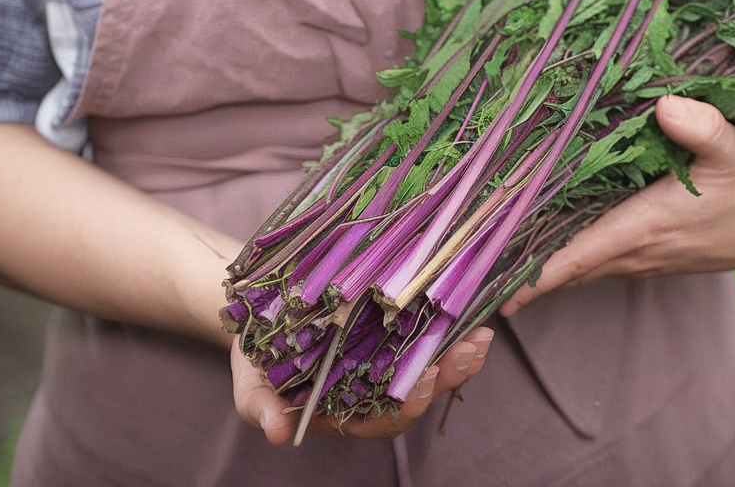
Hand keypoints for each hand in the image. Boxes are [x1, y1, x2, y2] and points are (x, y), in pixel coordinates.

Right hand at [230, 327, 493, 443]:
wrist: (259, 317)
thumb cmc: (256, 361)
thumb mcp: (252, 384)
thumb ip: (263, 408)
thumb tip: (277, 432)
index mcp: (349, 413)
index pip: (387, 419)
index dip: (409, 405)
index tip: (425, 384)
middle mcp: (376, 389)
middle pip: (421, 390)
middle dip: (450, 374)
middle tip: (471, 351)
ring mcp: (388, 358)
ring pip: (432, 361)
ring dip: (460, 349)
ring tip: (482, 332)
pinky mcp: (395, 327)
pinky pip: (428, 328)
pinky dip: (449, 319)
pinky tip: (469, 302)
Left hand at [500, 95, 734, 315]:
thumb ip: (704, 129)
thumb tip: (666, 105)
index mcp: (645, 226)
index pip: (573, 256)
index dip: (528, 272)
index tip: (485, 285)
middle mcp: (635, 250)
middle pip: (562, 268)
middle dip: (515, 269)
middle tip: (460, 266)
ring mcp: (639, 257)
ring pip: (574, 265)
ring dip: (535, 264)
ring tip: (483, 253)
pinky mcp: (645, 253)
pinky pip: (591, 259)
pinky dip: (561, 256)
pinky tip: (535, 237)